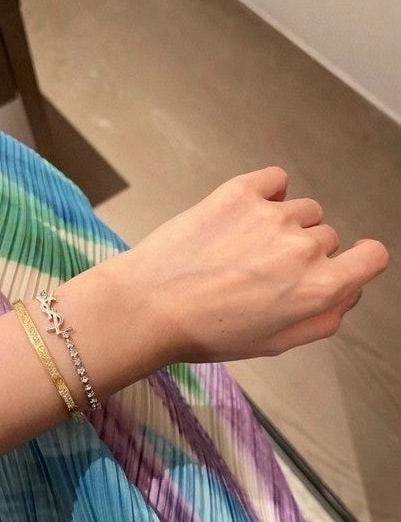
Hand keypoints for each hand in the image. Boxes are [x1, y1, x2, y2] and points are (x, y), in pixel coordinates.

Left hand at [119, 167, 388, 362]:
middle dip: (303, 251)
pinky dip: (268, 191)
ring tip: (244, 245)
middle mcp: (304, 247)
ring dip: (283, 223)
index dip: (358, 261)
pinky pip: (276, 178)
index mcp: (319, 289)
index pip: (372, 257)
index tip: (343, 262)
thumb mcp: (276, 343)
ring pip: (301, 210)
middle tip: (262, 270)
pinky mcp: (242, 191)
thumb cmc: (207, 332)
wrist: (149, 304)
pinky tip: (244, 211)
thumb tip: (347, 293)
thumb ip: (324, 318)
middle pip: (326, 237)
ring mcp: (274, 214)